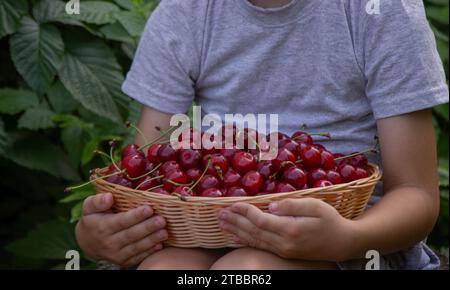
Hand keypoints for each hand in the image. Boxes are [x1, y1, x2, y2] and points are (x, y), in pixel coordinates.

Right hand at [75, 193, 167, 266]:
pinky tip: (160, 245)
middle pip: (131, 235)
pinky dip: (149, 252)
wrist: (88, 243)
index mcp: (103, 227)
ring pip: (136, 247)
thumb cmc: (93, 219)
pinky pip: (138, 258)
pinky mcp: (124, 261)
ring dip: (152, 240)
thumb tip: (109, 197)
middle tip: (162, 220)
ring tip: (164, 232)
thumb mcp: (89, 207)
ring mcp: (117, 254)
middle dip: (148, 228)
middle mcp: (109, 242)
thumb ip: (97, 201)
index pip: (121, 221)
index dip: (135, 216)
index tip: (149, 209)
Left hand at [218, 198, 354, 260]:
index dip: (245, 211)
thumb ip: (292, 205)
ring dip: (237, 231)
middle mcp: (283, 243)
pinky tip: (236, 237)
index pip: (260, 220)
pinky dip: (246, 241)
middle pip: (253, 231)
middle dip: (235, 221)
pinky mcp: (284, 253)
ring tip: (222, 224)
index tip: (232, 203)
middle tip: (219, 213)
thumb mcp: (316, 207)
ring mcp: (283, 250)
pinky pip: (261, 247)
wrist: (343, 243)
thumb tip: (271, 206)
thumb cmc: (331, 221)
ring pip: (254, 240)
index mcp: (290, 229)